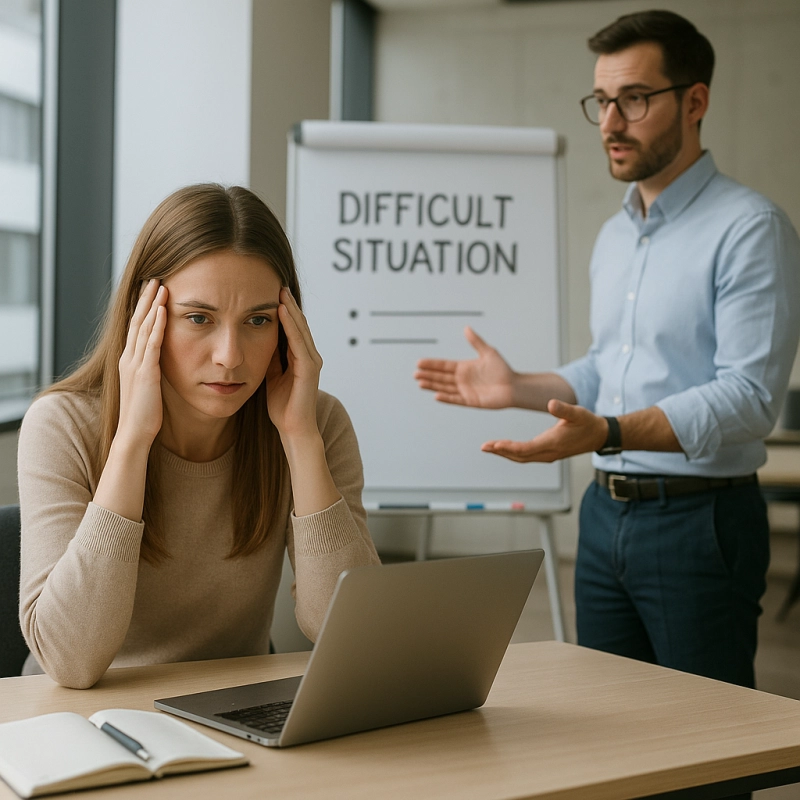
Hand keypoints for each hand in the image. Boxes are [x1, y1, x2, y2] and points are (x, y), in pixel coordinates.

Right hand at [115, 279, 166, 448]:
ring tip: (160, 284)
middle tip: (154, 277)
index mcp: (129, 360)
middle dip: (146, 298)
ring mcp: (135, 364)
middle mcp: (129, 358)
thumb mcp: (148, 386)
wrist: (134, 433)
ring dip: (152, 304)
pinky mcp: (145, 372)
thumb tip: (161, 362)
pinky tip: (163, 310)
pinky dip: (156, 325)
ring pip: (142, 327)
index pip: (135, 327)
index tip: (151, 289)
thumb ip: (151, 371)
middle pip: (136, 320)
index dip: (143, 307)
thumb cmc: (144, 414)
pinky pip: (151, 343)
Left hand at [266, 287, 322, 442]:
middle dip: (288, 303)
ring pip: (300, 328)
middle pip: (299, 323)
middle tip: (276, 283)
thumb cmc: (282, 406)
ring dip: (291, 309)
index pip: (292, 327)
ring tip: (280, 290)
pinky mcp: (309, 369)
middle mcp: (309, 356)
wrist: (293, 429)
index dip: (283, 310)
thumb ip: (270, 357)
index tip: (270, 292)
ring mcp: (311, 361)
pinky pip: (299, 342)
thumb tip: (257, 338)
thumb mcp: (271, 375)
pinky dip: (291, 325)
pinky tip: (282, 311)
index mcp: (300, 357)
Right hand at [414, 327, 514, 408]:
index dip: (432, 364)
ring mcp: (465, 391)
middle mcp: (462, 379)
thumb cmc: (503, 370)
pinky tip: (436, 395)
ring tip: (420, 383)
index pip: (444, 366)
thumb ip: (476, 342)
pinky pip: (455, 399)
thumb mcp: (488, 352)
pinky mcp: (470, 401)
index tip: (419, 362)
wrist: (514, 387)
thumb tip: (466, 328)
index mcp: (464, 368)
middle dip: (428, 375)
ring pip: (444, 388)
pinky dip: (446, 398)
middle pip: (441, 377)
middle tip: (415, 374)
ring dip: (432, 385)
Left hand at [481, 399, 607, 462]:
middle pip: (520, 456)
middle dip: (501, 452)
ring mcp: (548, 455)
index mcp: (553, 443)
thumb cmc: (588, 423)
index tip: (494, 445)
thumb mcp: (578, 413)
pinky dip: (514, 453)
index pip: (526, 449)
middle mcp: (548, 453)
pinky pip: (527, 456)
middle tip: (484, 447)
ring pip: (522, 458)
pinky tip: (504, 448)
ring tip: (489, 448)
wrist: (599, 436)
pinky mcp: (548, 454)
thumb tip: (550, 403)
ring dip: (505, 453)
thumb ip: (564, 409)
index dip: (508, 448)